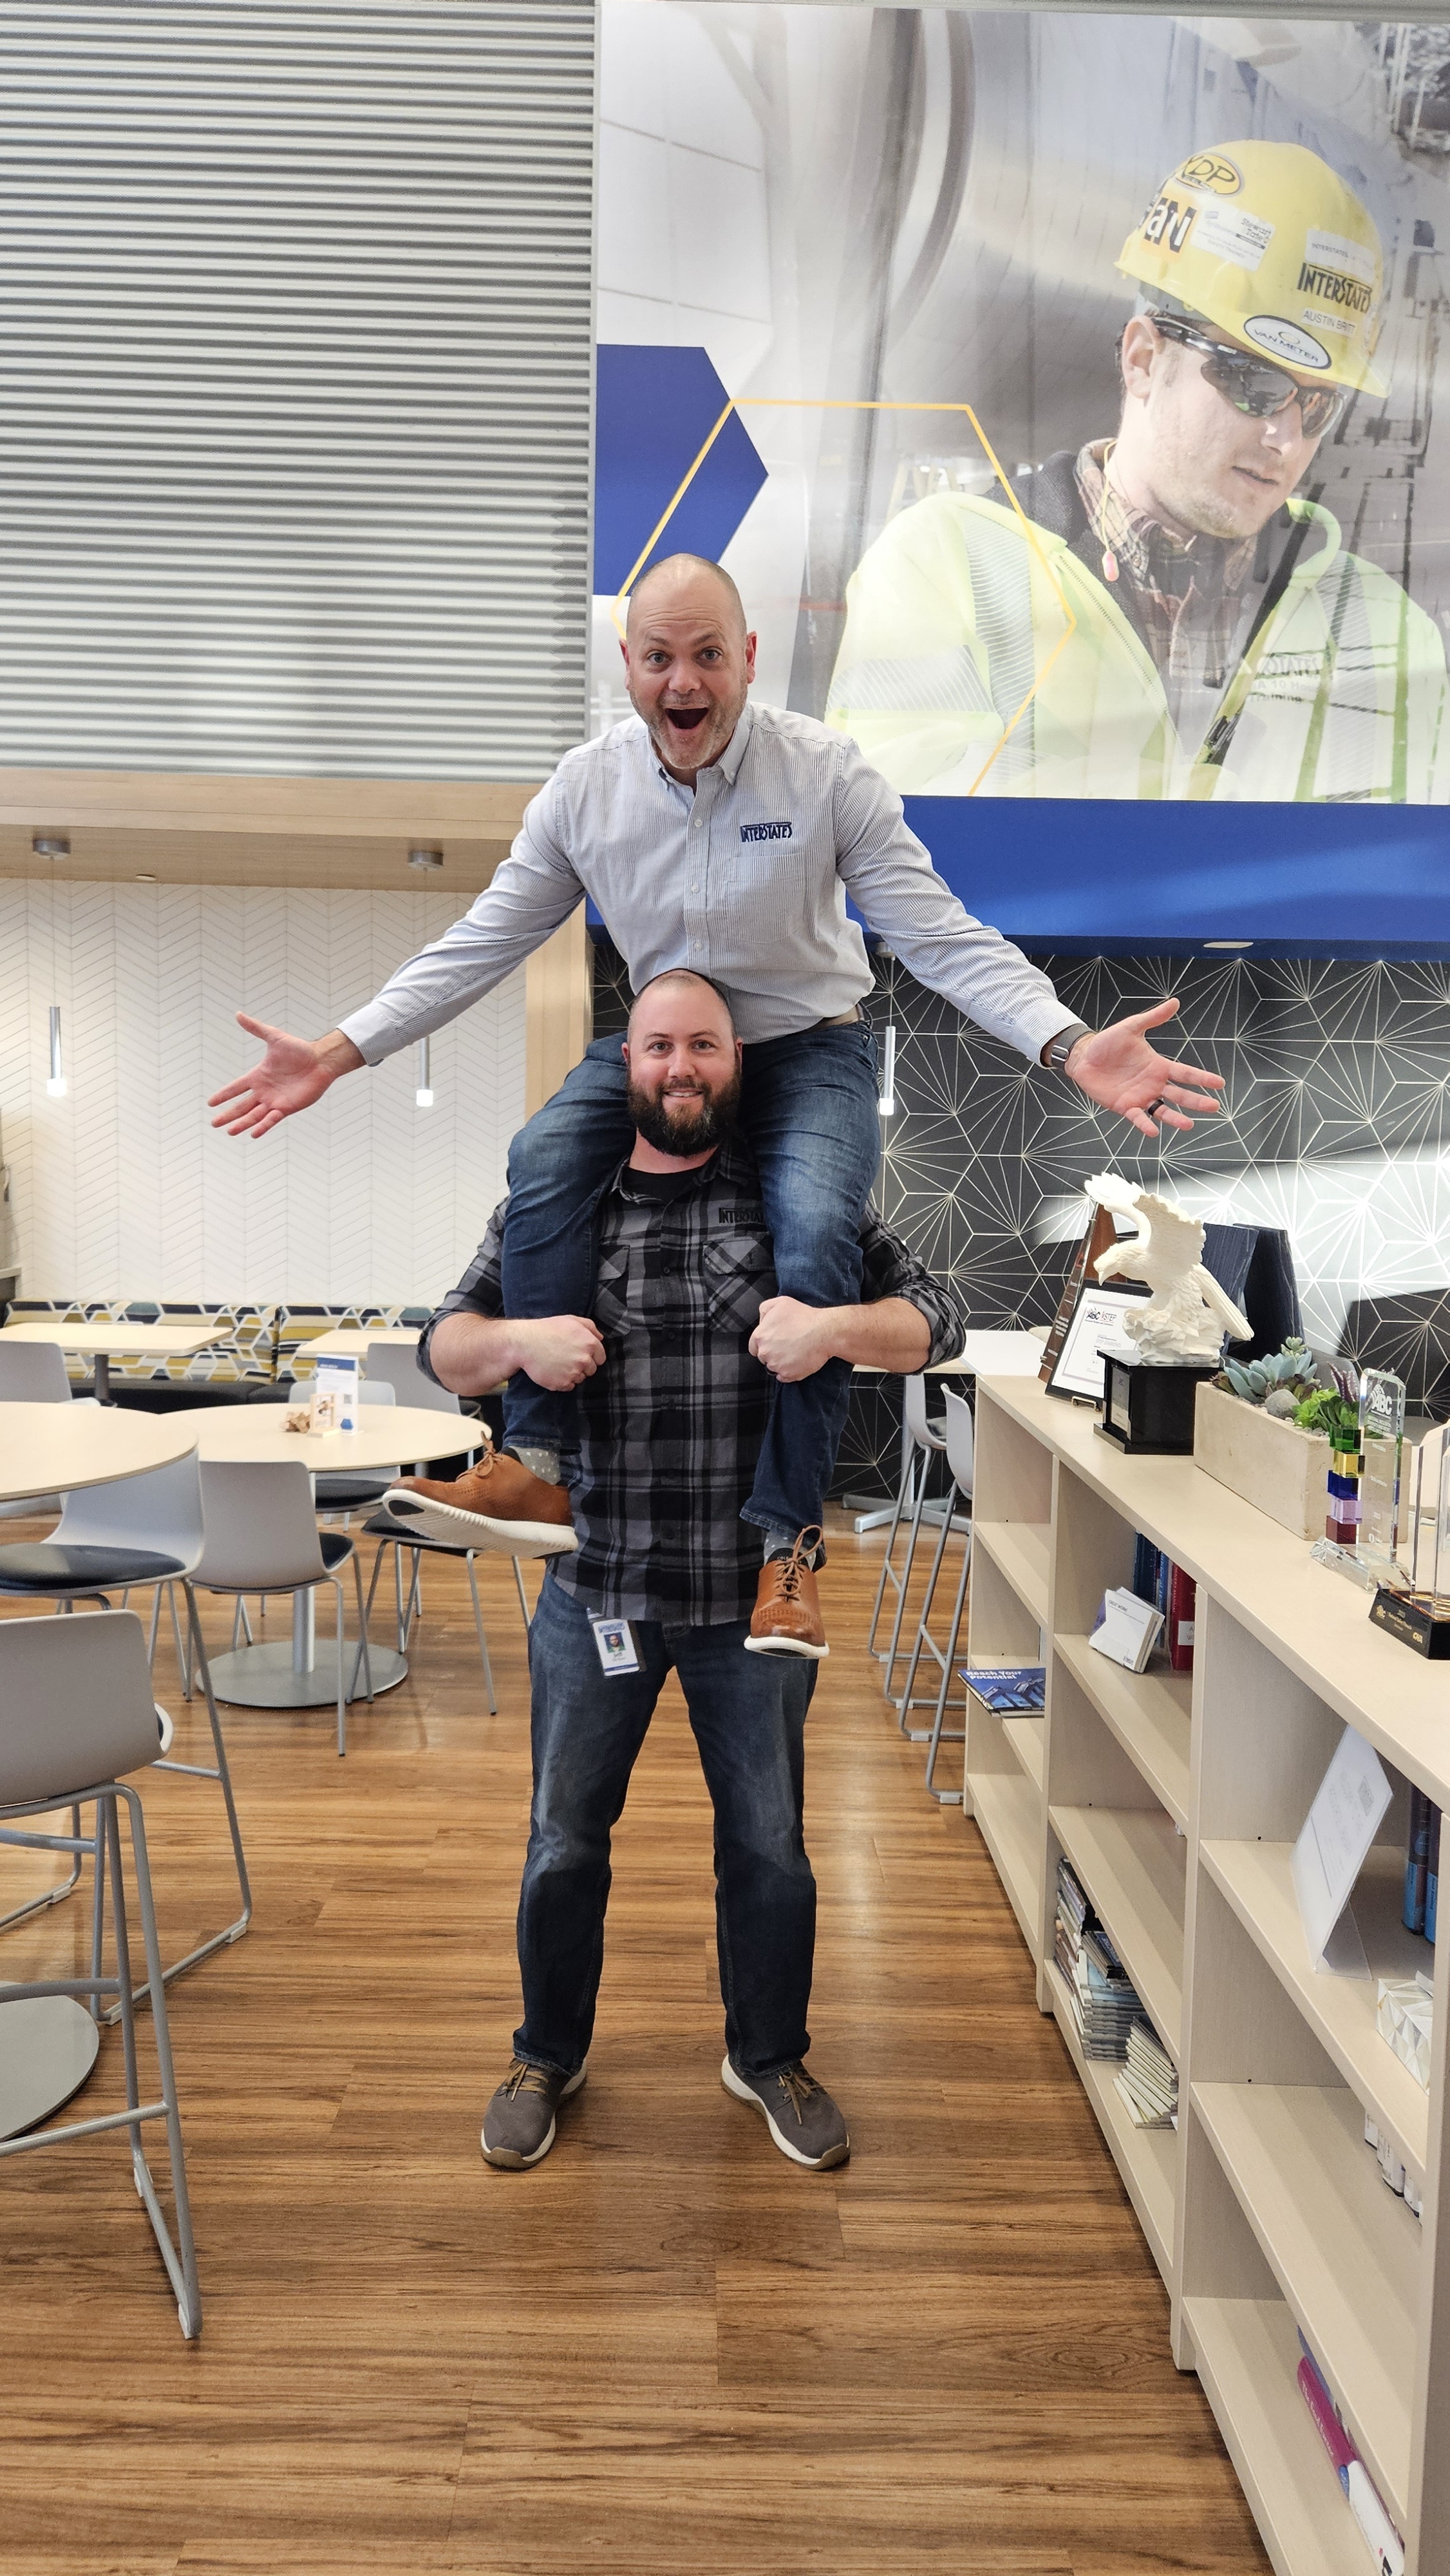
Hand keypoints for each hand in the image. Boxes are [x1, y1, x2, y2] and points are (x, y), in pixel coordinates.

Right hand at [209, 1014, 362, 1137]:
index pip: (235, 1088)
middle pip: (241, 1106)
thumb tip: (238, 1014)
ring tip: (229, 1132)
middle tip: (213, 1124)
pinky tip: (253, 1134)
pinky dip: (263, 1126)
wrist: (321, 1061)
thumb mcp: (274, 1037)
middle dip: (228, 1115)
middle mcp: (264, 1091)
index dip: (223, 1095)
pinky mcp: (287, 1107)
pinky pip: (272, 1119)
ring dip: (242, 1124)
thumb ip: (256, 1028)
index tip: (210, 1102)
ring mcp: (274, 1101)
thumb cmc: (299, 1049)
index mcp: (258, 1076)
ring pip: (254, 1115)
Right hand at [512, 1316, 605, 1390]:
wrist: (525, 1343)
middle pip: (591, 1370)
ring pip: (580, 1378)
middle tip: (567, 1358)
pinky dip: (563, 1381)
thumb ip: (590, 1327)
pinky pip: (569, 1386)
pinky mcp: (563, 1384)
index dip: (591, 1356)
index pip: (601, 1358)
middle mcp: (585, 1359)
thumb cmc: (548, 1329)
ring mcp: (574, 1373)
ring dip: (573, 1374)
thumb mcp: (571, 1320)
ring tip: (558, 1363)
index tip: (579, 1354)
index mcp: (590, 1344)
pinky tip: (554, 1371)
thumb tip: (600, 1338)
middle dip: (583, 1366)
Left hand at [749, 1296, 836, 1382]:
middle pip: (764, 1357)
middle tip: (787, 1345)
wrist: (824, 1332)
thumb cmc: (804, 1316)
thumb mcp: (780, 1302)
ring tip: (795, 1352)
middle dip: (773, 1352)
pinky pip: (783, 1377)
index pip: (753, 1346)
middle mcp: (765, 1352)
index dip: (764, 1343)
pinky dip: (789, 1372)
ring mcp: (776, 1365)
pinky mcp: (788, 1375)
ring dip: (781, 1362)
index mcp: (760, 1336)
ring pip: (774, 1367)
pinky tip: (798, 1362)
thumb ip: (764, 1310)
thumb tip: (761, 1322)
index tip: (774, 1342)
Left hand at [1064, 1001, 1224, 1139]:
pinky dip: (1145, 1125)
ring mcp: (1141, 1096)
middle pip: (1180, 1094)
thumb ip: (1153, 1018)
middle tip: (1214, 1107)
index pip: (1185, 1073)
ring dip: (1175, 1118)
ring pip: (1162, 1110)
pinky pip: (1138, 1117)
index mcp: (1159, 1066)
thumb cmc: (1108, 1042)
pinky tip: (1154, 1132)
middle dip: (1197, 1101)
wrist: (1084, 1056)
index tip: (1219, 1083)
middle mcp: (1154, 1084)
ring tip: (1189, 1125)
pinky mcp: (1125, 1106)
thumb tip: (1175, 1002)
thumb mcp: (1132, 1027)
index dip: (1202, 1078)